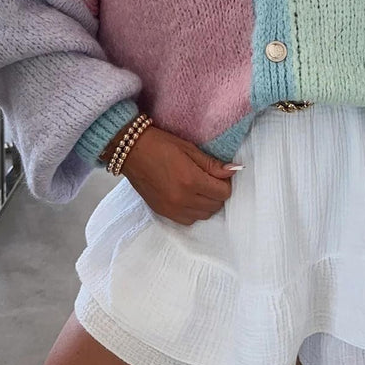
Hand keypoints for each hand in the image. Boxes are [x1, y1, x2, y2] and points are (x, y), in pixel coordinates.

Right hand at [119, 124, 240, 225]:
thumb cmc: (160, 144)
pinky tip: (190, 197)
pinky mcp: (163, 212)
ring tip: (200, 188)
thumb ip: (212, 164)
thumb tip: (233, 170)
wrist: (130, 151)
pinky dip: (194, 211)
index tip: (220, 174)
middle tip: (211, 179)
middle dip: (218, 193)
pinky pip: (188, 220)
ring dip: (207, 204)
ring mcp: (171, 209)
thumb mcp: (189, 149)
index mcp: (190, 180)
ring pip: (203, 215)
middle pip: (215, 206)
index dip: (225, 183)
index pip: (223, 193)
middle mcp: (182, 199)